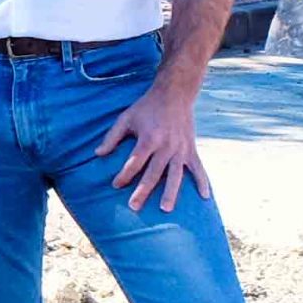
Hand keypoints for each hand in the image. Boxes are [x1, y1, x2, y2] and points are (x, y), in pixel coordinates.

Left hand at [94, 76, 209, 211]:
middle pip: (153, 173)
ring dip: (171, 193)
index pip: (135, 162)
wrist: (175, 94)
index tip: (115, 185)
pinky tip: (204, 197)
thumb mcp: (126, 118)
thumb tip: (97, 154)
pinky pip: (198, 168)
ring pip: (176, 175)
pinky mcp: (191, 150)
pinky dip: (203, 182)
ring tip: (165, 209)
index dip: (124, 175)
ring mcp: (181, 149)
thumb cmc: (147, 107)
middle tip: (134, 207)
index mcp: (149, 138)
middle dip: (143, 191)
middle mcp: (166, 146)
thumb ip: (112, 137)